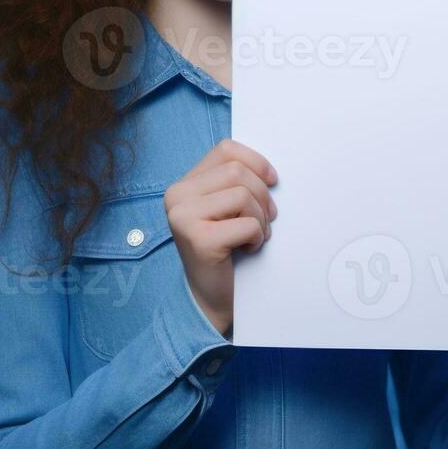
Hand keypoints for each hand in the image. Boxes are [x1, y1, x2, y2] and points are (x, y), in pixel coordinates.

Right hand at [164, 139, 278, 335]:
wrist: (209, 298)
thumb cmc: (224, 250)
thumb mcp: (225, 209)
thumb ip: (235, 182)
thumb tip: (269, 169)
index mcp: (183, 184)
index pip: (226, 150)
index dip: (256, 162)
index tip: (271, 182)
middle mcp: (176, 197)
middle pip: (238, 172)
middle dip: (262, 196)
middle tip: (266, 219)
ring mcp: (184, 217)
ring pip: (243, 195)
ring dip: (261, 218)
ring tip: (255, 235)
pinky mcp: (199, 239)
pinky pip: (247, 224)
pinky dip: (257, 237)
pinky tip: (247, 248)